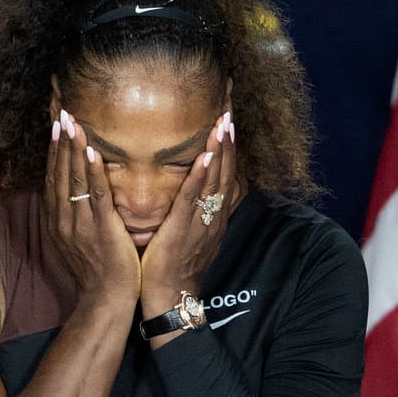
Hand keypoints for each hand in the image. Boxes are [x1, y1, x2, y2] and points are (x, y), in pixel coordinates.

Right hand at [44, 109, 140, 310]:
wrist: (104, 301)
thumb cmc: (96, 271)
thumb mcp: (77, 240)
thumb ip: (74, 215)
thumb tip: (74, 193)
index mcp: (57, 220)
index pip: (52, 177)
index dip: (53, 149)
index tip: (55, 122)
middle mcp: (63, 219)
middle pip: (58, 172)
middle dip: (59, 140)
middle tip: (60, 110)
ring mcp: (79, 224)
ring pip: (72, 180)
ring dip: (71, 148)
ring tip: (71, 121)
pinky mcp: (100, 230)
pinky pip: (95, 196)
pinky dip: (91, 172)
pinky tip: (90, 151)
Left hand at [140, 111, 237, 315]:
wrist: (169, 295)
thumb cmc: (172, 262)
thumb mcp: (188, 228)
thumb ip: (192, 205)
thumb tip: (192, 183)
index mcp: (212, 212)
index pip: (223, 168)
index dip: (227, 140)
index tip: (227, 110)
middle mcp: (212, 213)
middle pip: (225, 167)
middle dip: (228, 134)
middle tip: (228, 102)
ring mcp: (201, 221)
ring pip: (214, 179)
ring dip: (220, 148)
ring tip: (223, 119)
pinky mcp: (183, 230)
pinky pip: (194, 199)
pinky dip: (201, 176)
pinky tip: (206, 155)